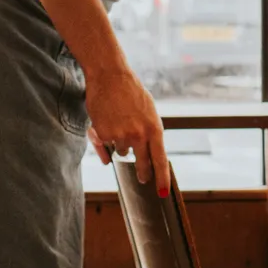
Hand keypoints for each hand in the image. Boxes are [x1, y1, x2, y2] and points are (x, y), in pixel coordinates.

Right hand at [84, 61, 169, 195]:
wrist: (110, 76)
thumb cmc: (131, 93)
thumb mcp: (147, 111)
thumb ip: (146, 134)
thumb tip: (134, 156)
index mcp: (154, 128)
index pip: (160, 159)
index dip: (162, 178)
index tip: (163, 192)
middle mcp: (139, 135)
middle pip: (142, 164)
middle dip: (142, 173)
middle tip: (142, 179)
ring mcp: (120, 136)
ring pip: (122, 152)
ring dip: (121, 145)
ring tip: (120, 124)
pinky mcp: (104, 134)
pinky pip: (106, 146)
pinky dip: (105, 139)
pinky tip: (106, 122)